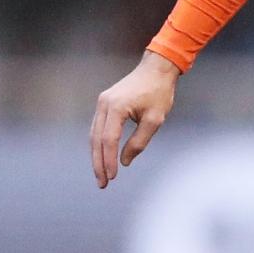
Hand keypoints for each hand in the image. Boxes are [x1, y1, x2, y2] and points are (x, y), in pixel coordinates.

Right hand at [91, 51, 179, 188]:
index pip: (109, 140)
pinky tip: (102, 158)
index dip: (109, 160)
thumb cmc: (159, 93)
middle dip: (98, 163)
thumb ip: (139, 142)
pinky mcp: (105, 104)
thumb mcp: (155, 120)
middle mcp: (104, 105)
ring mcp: (102, 103)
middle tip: (102, 183)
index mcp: (116, 108)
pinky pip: (98, 128)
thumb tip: (124, 161)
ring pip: (94, 135)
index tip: (112, 177)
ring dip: (96, 156)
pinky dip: (99, 144)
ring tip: (101, 175)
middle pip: (96, 140)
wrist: (156, 69)